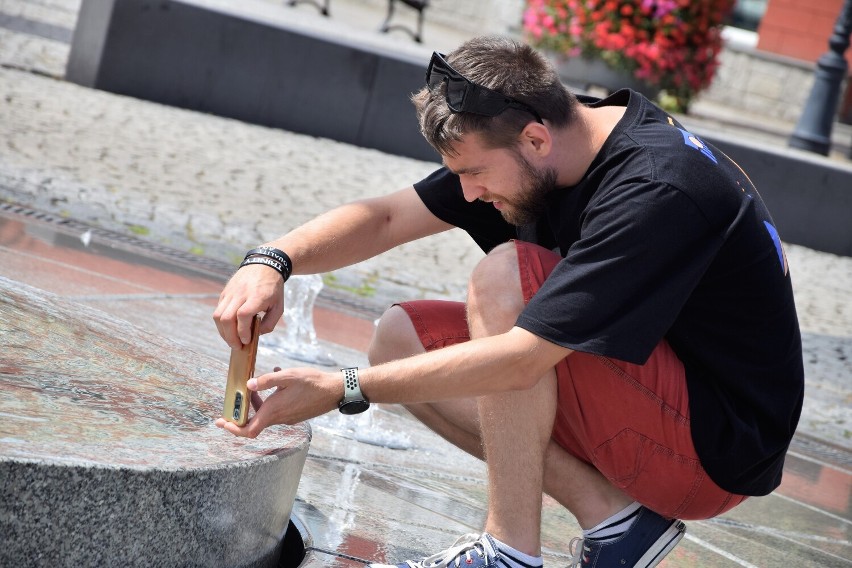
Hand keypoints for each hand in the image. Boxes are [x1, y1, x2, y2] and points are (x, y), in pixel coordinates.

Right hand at [213, 264, 284, 347]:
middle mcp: (241, 294)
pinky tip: (229, 331)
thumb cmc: (273, 288)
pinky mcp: (224, 293)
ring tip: (232, 341)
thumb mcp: (279, 306)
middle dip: (230, 337)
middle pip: (227, 318)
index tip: (247, 341)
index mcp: (256, 296)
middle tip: (237, 347)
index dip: (242, 331)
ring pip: (218, 316)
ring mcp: (230, 293)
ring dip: (223, 332)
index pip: (243, 315)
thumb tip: (256, 335)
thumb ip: (270, 323)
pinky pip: (218, 311)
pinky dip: (221, 324)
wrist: (264, 265)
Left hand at [215, 366, 339, 437]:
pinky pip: (277, 409)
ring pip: (266, 413)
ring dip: (258, 401)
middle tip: (237, 398)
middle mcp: (280, 418)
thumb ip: (267, 380)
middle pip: (255, 421)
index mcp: (274, 410)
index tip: (222, 422)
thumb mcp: (288, 376)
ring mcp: (288, 417)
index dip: (233, 429)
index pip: (249, 430)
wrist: (335, 391)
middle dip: (244, 410)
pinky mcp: (295, 414)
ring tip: (258, 384)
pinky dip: (272, 399)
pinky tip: (278, 379)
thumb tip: (248, 385)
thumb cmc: (313, 383)